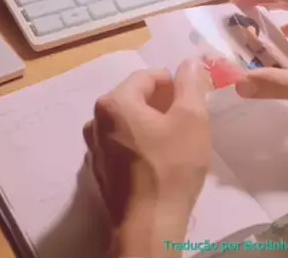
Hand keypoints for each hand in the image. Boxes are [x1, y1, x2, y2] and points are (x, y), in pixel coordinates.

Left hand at [84, 60, 212, 257]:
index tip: (194, 96)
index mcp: (114, 102)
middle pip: (135, 98)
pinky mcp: (99, 172)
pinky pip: (122, 146)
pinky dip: (140, 145)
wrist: (149, 225)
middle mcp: (95, 121)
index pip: (148, 76)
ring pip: (128, 123)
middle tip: (189, 119)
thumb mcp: (192, 118)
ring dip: (151, 125)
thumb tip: (189, 63)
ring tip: (176, 142)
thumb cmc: (172, 167)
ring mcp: (93, 149)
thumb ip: (191, 84)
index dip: (175, 82)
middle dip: (163, 103)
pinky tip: (159, 162)